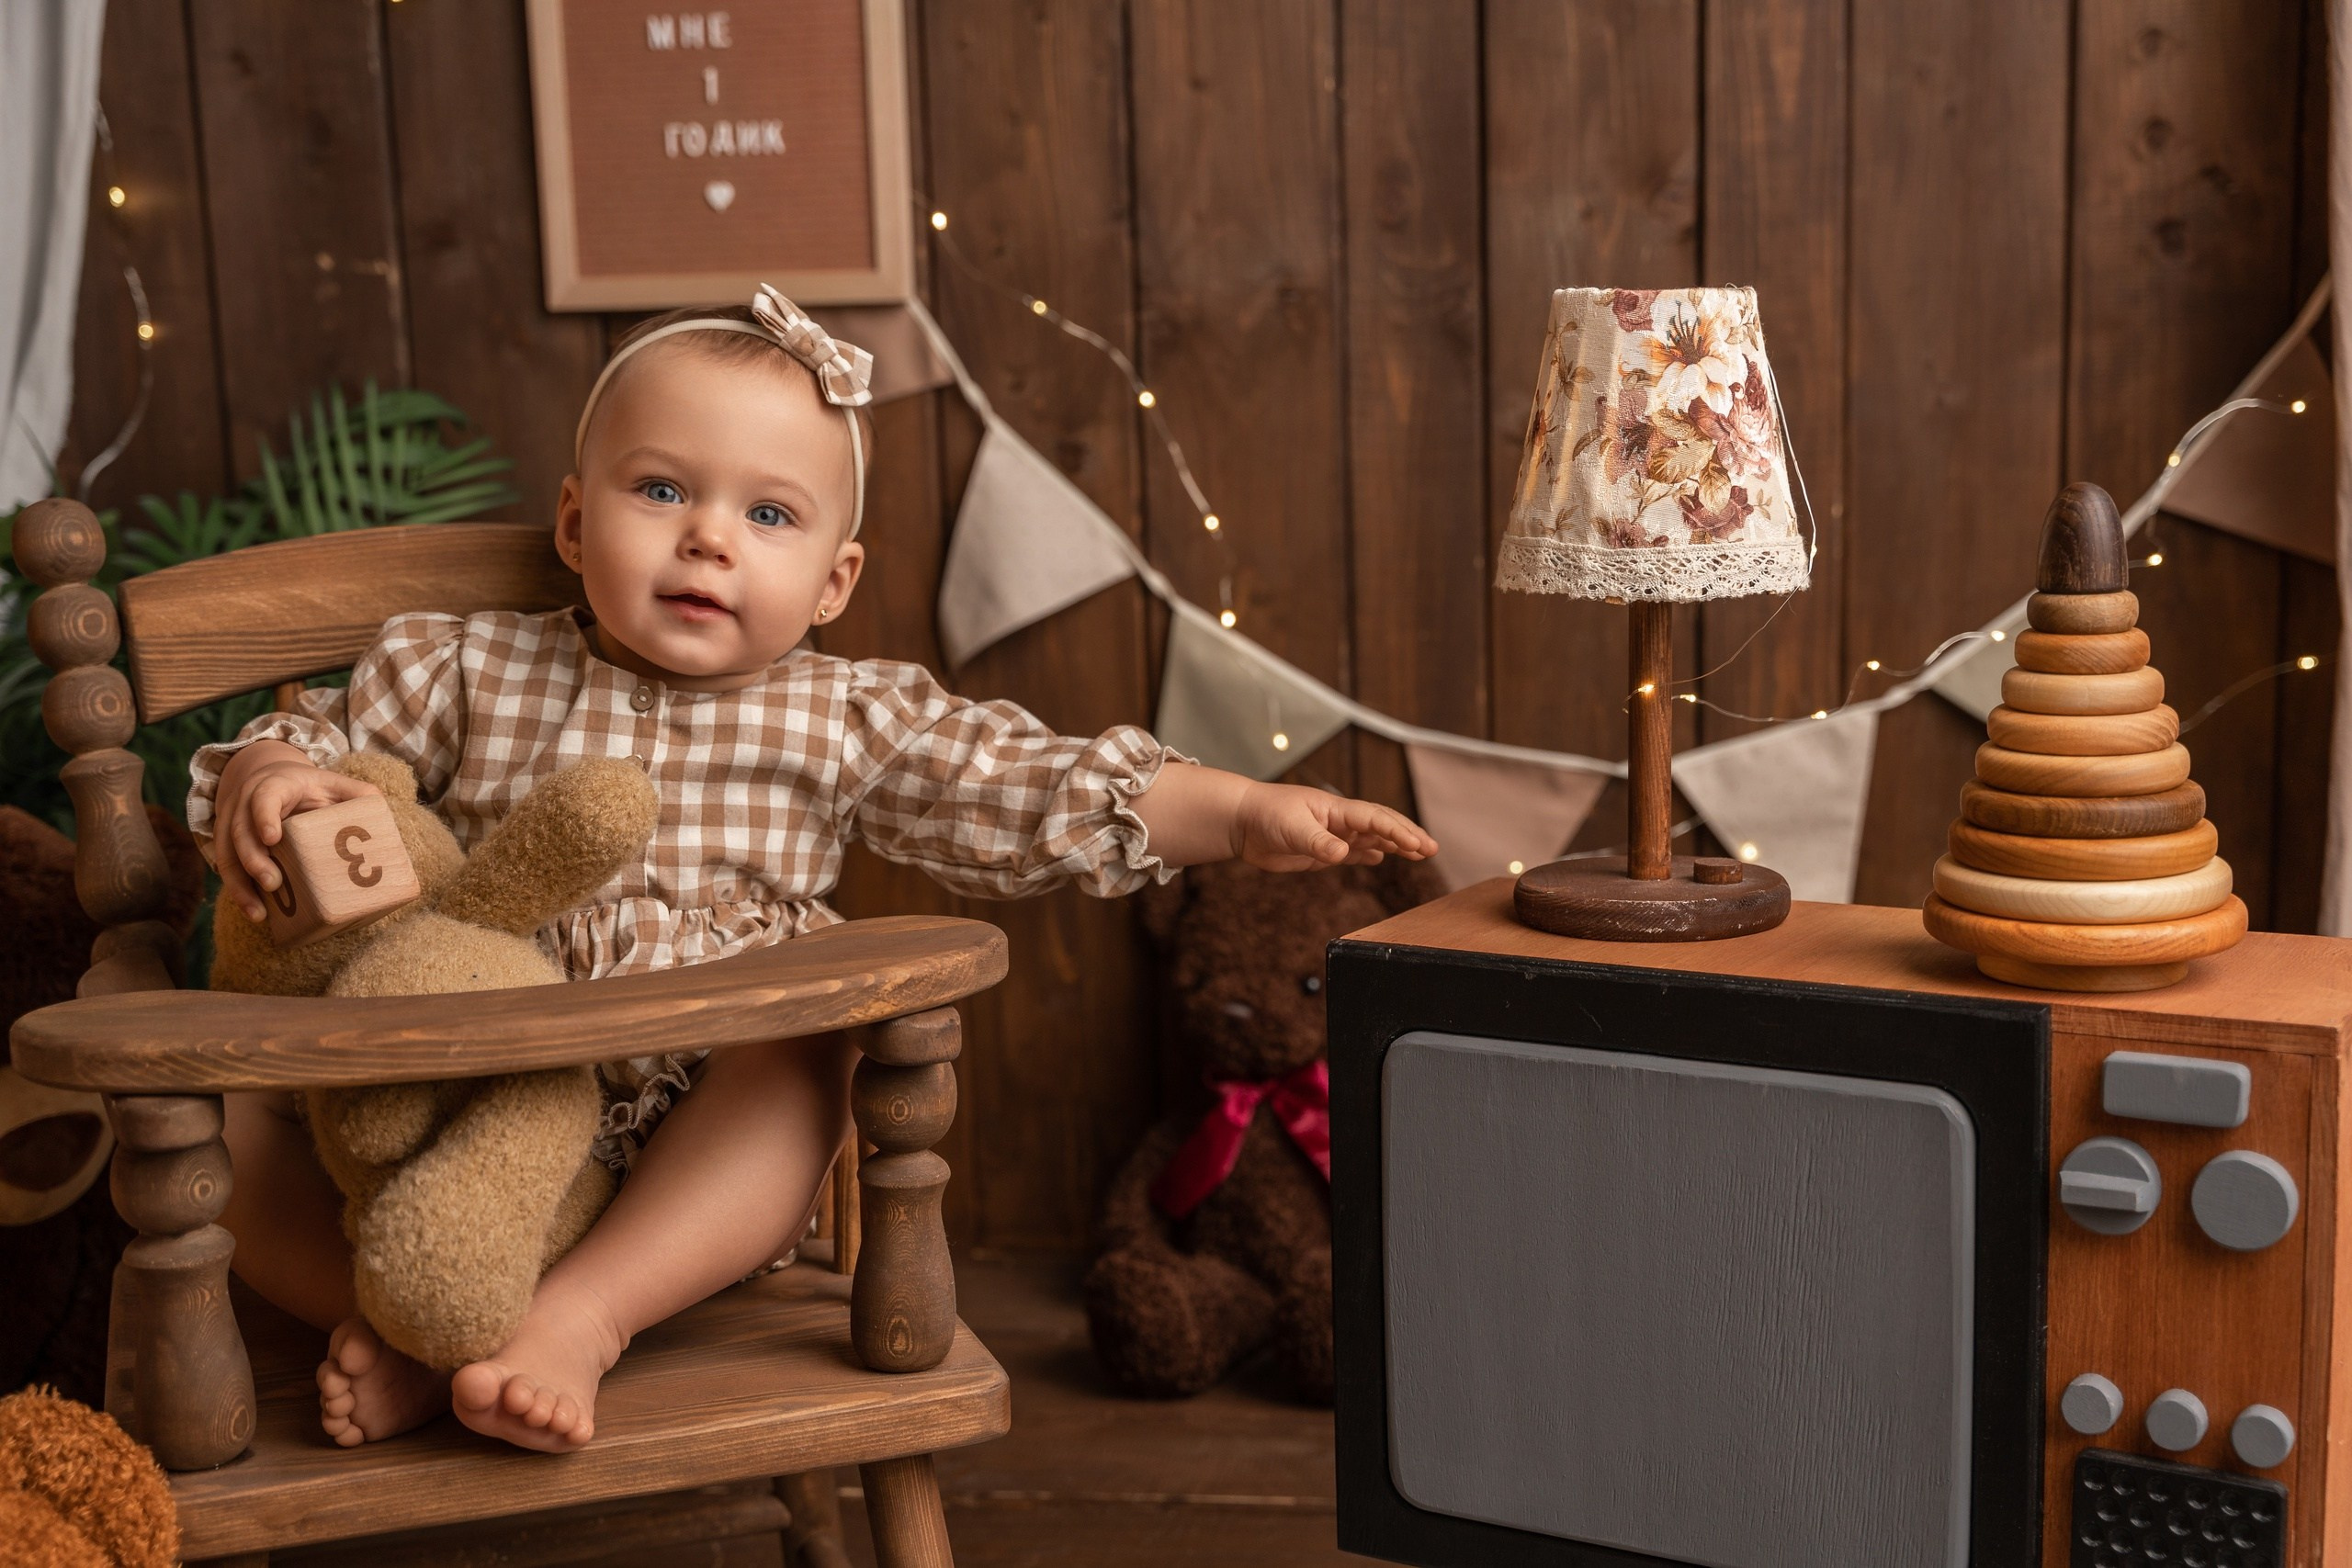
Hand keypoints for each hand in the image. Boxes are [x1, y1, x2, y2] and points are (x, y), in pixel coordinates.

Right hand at [213, 742, 380, 921]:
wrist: (269, 778)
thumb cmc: (309, 787)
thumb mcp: (333, 782)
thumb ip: (358, 795)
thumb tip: (381, 811)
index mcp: (274, 785)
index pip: (264, 798)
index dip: (264, 816)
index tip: (272, 837)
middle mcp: (245, 803)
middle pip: (241, 832)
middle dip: (254, 860)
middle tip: (273, 883)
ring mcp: (231, 824)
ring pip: (227, 854)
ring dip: (240, 886)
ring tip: (258, 913)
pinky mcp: (227, 844)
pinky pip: (227, 868)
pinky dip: (239, 892)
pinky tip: (255, 913)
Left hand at [1230, 782, 1436, 872]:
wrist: (1241, 821)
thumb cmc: (1265, 815)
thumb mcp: (1292, 829)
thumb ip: (1318, 843)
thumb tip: (1342, 853)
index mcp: (1336, 810)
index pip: (1375, 819)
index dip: (1398, 831)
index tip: (1418, 844)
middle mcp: (1338, 820)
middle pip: (1381, 825)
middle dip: (1407, 836)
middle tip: (1432, 848)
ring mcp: (1331, 834)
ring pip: (1371, 838)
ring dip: (1395, 844)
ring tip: (1419, 853)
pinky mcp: (1320, 849)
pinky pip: (1352, 851)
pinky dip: (1369, 854)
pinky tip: (1381, 858)